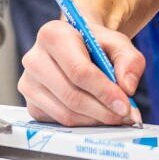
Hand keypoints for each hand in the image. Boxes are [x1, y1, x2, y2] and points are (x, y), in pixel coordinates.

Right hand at [19, 19, 143, 126]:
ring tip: (114, 115)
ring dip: (95, 120)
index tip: (125, 105)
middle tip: (125, 115)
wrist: (76, 48)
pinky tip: (96, 114)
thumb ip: (129, 60)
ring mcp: (28, 83)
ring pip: (66, 114)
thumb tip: (127, 87)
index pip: (78, 71)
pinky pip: (60, 123)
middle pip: (72, 96)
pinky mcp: (32, 104)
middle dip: (103, 110)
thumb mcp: (118, 43)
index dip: (104, 91)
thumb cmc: (95, 45)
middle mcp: (34, 59)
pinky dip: (83, 124)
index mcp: (53, 35)